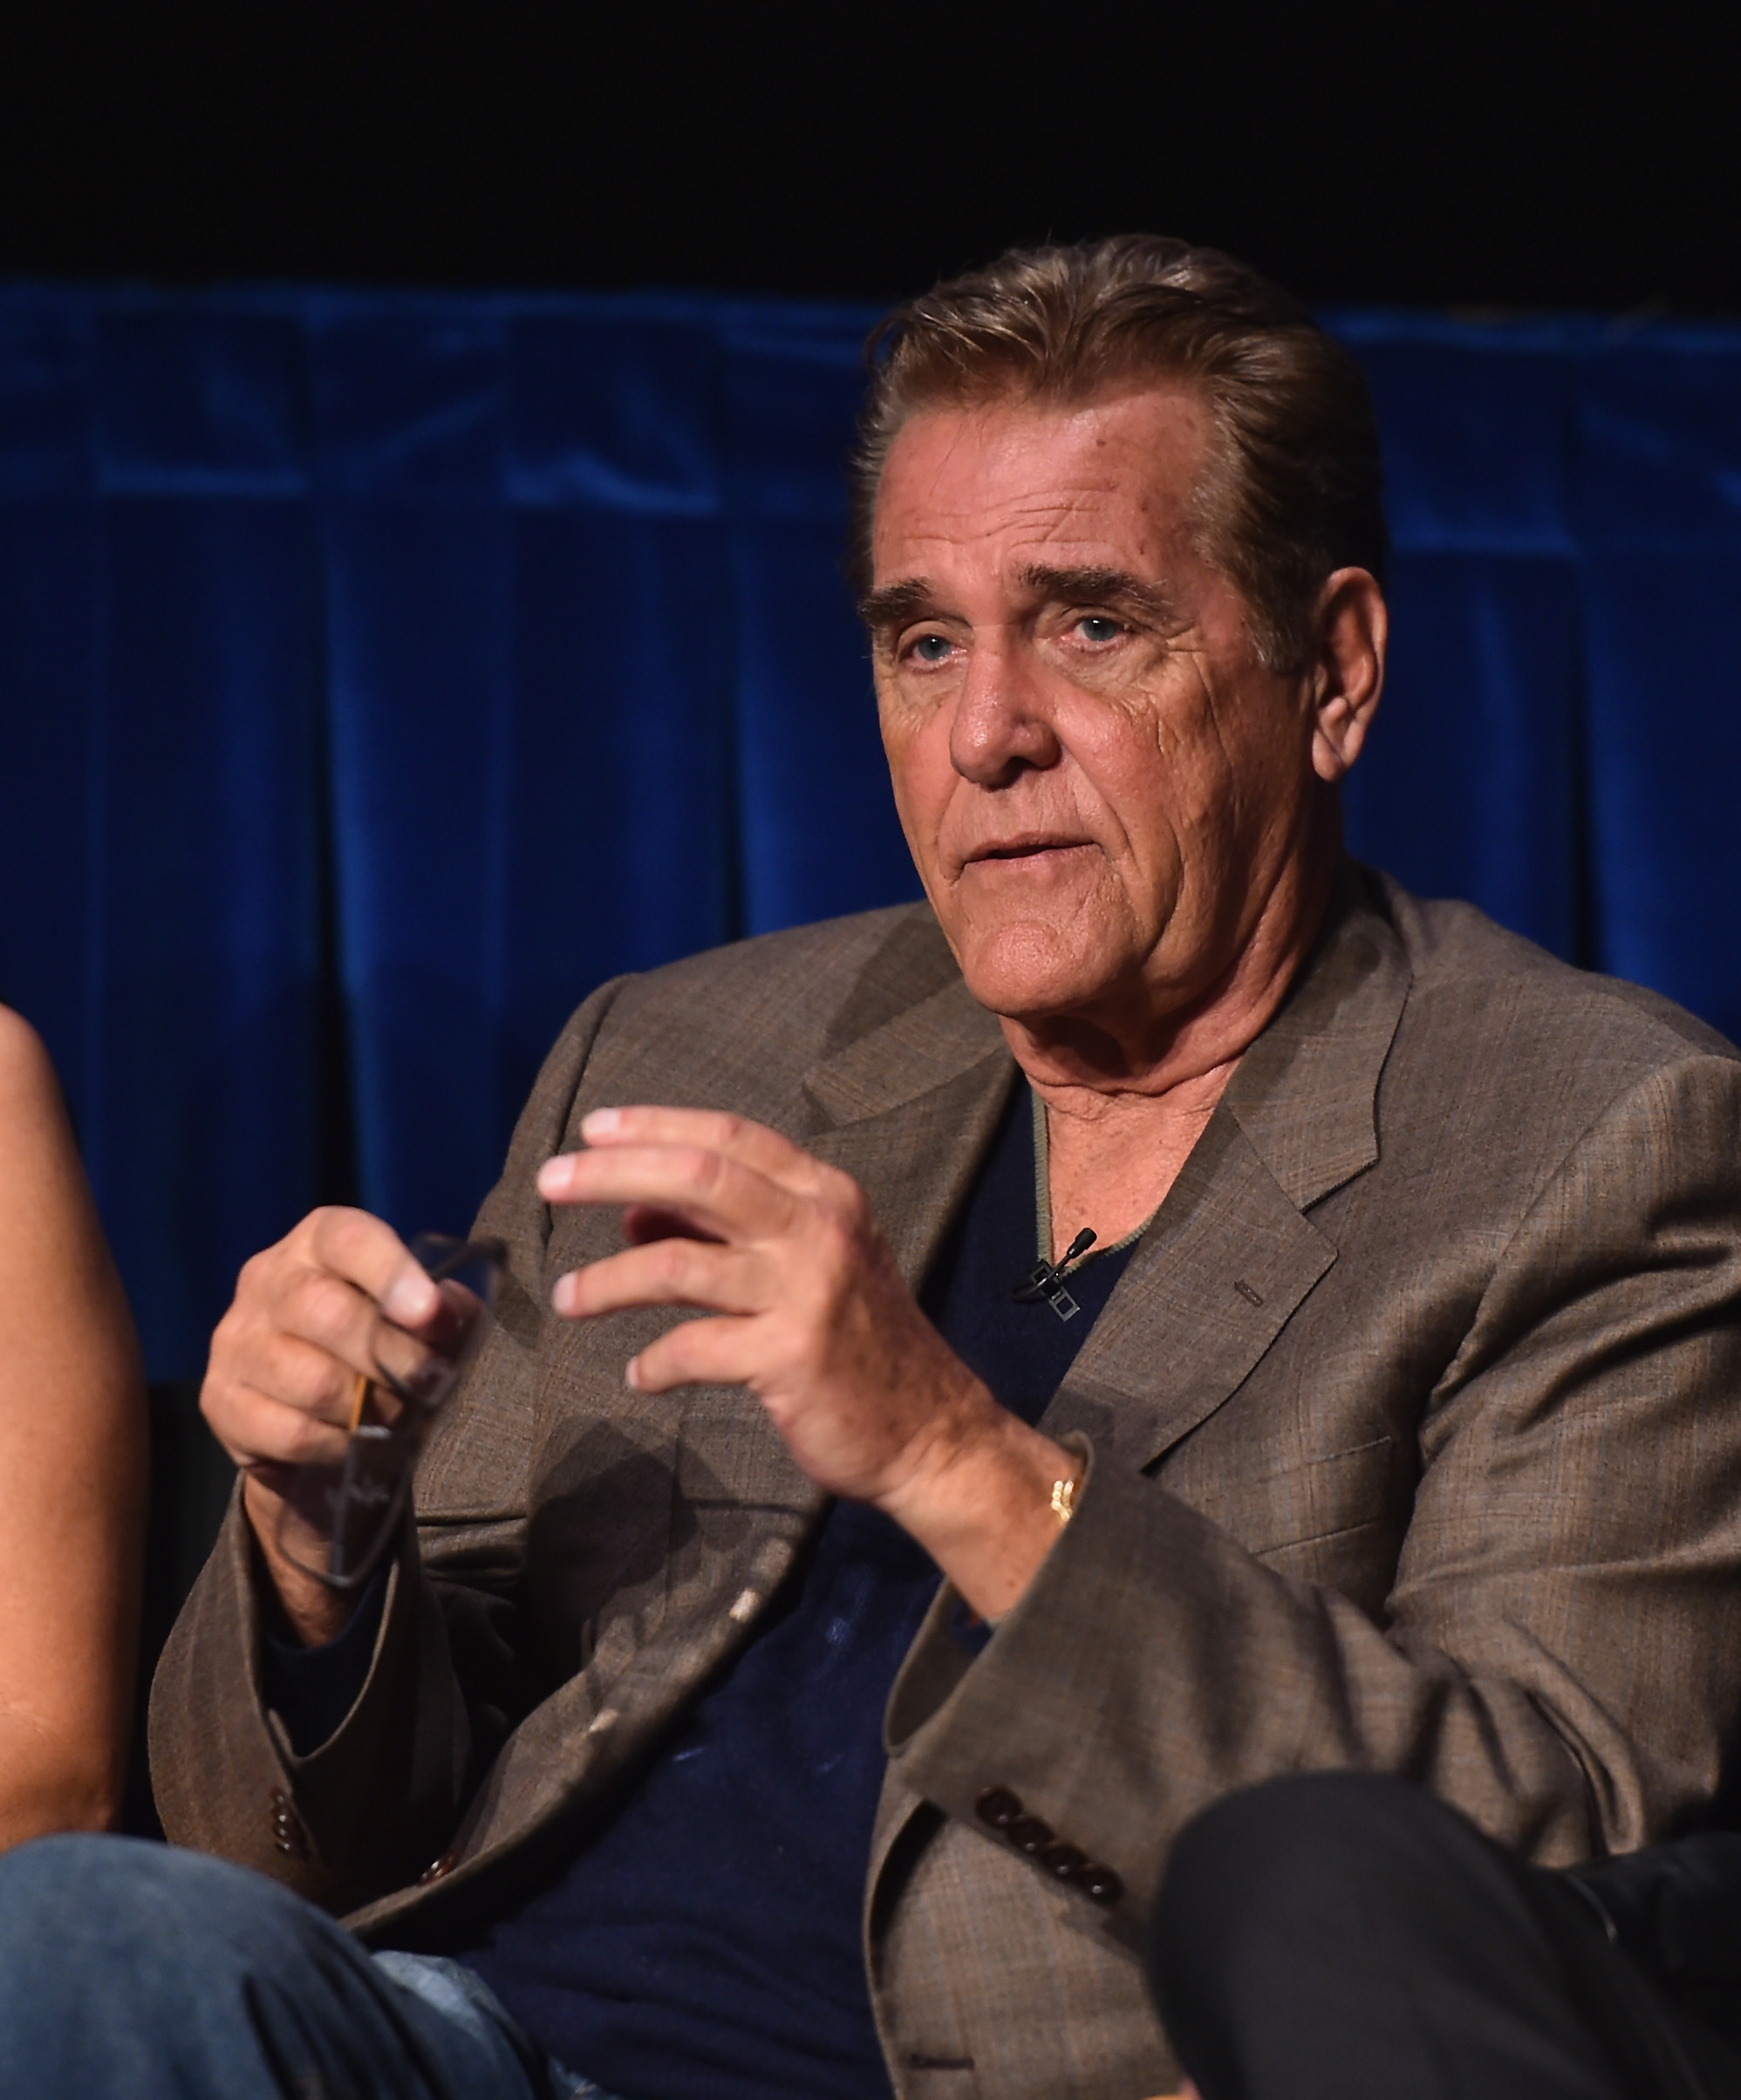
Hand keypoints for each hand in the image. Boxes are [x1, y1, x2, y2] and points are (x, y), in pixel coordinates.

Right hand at [201, 1208, 442, 1642]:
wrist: (312, 1411)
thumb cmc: (377, 1344)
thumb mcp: (417, 1316)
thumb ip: (442, 1308)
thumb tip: (450, 1313)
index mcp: (318, 1242)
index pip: (347, 1238)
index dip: (392, 1272)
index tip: (430, 1312)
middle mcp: (267, 1279)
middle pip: (328, 1313)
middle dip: (396, 1357)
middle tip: (433, 1383)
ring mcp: (236, 1340)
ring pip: (312, 1380)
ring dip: (371, 1408)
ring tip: (401, 1415)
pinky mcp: (220, 1399)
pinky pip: (292, 1432)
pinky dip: (339, 1443)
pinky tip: (358, 1440)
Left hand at [537, 1107, 1075, 1617]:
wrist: (931, 1433)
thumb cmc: (859, 1345)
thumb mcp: (804, 1267)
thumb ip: (724, 1231)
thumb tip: (634, 1209)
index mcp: (825, 1195)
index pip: (728, 1136)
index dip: (655, 1125)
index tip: (592, 1128)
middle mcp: (819, 1228)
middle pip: (697, 1175)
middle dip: (612, 1173)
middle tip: (551, 1181)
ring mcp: (807, 1290)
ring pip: (678, 1263)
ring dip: (609, 1280)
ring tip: (567, 1299)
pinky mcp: (791, 1354)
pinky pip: (693, 1349)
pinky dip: (654, 1363)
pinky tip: (641, 1376)